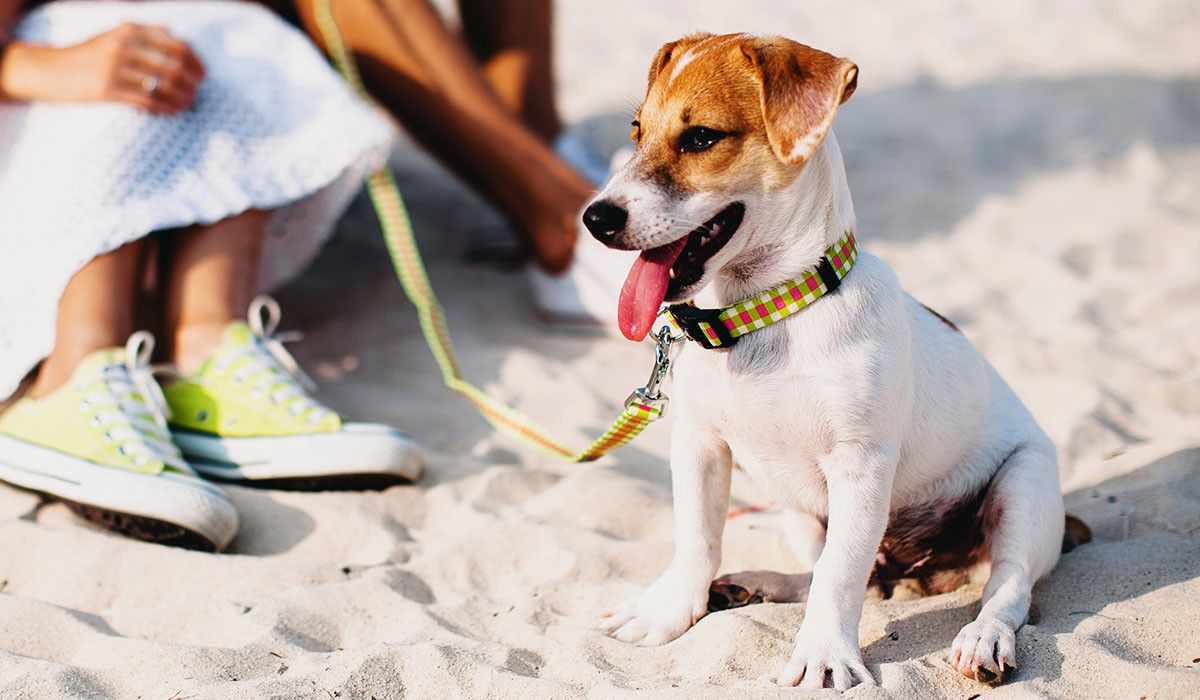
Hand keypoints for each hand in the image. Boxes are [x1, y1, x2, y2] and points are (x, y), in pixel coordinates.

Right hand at [0, 22, 203, 113]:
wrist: (50, 70)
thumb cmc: (90, 56)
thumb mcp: (116, 37)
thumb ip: (147, 36)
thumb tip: (181, 41)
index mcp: (130, 29)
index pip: (177, 44)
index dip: (196, 62)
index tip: (202, 75)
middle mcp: (125, 45)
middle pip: (175, 65)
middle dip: (192, 82)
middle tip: (197, 92)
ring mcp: (115, 67)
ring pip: (164, 85)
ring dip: (182, 97)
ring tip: (188, 103)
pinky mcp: (108, 90)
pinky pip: (148, 101)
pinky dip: (166, 107)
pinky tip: (173, 110)